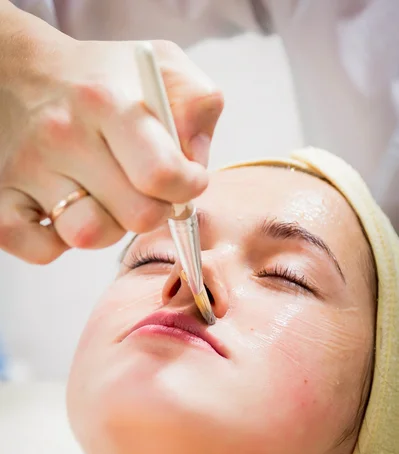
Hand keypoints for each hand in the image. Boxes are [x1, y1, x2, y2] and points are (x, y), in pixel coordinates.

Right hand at [0, 8, 222, 262]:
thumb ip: (197, 105)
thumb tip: (196, 164)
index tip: (187, 180)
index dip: (188, 188)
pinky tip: (68, 212)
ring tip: (106, 198)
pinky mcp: (0, 200)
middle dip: (155, 210)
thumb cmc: (99, 79)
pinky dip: (61, 242)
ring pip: (90, 236)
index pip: (161, 174)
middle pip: (137, 216)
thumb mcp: (160, 66)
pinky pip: (43, 251)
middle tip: (147, 189)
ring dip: (110, 227)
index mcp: (107, 102)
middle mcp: (62, 135)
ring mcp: (26, 170)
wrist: (21, 72)